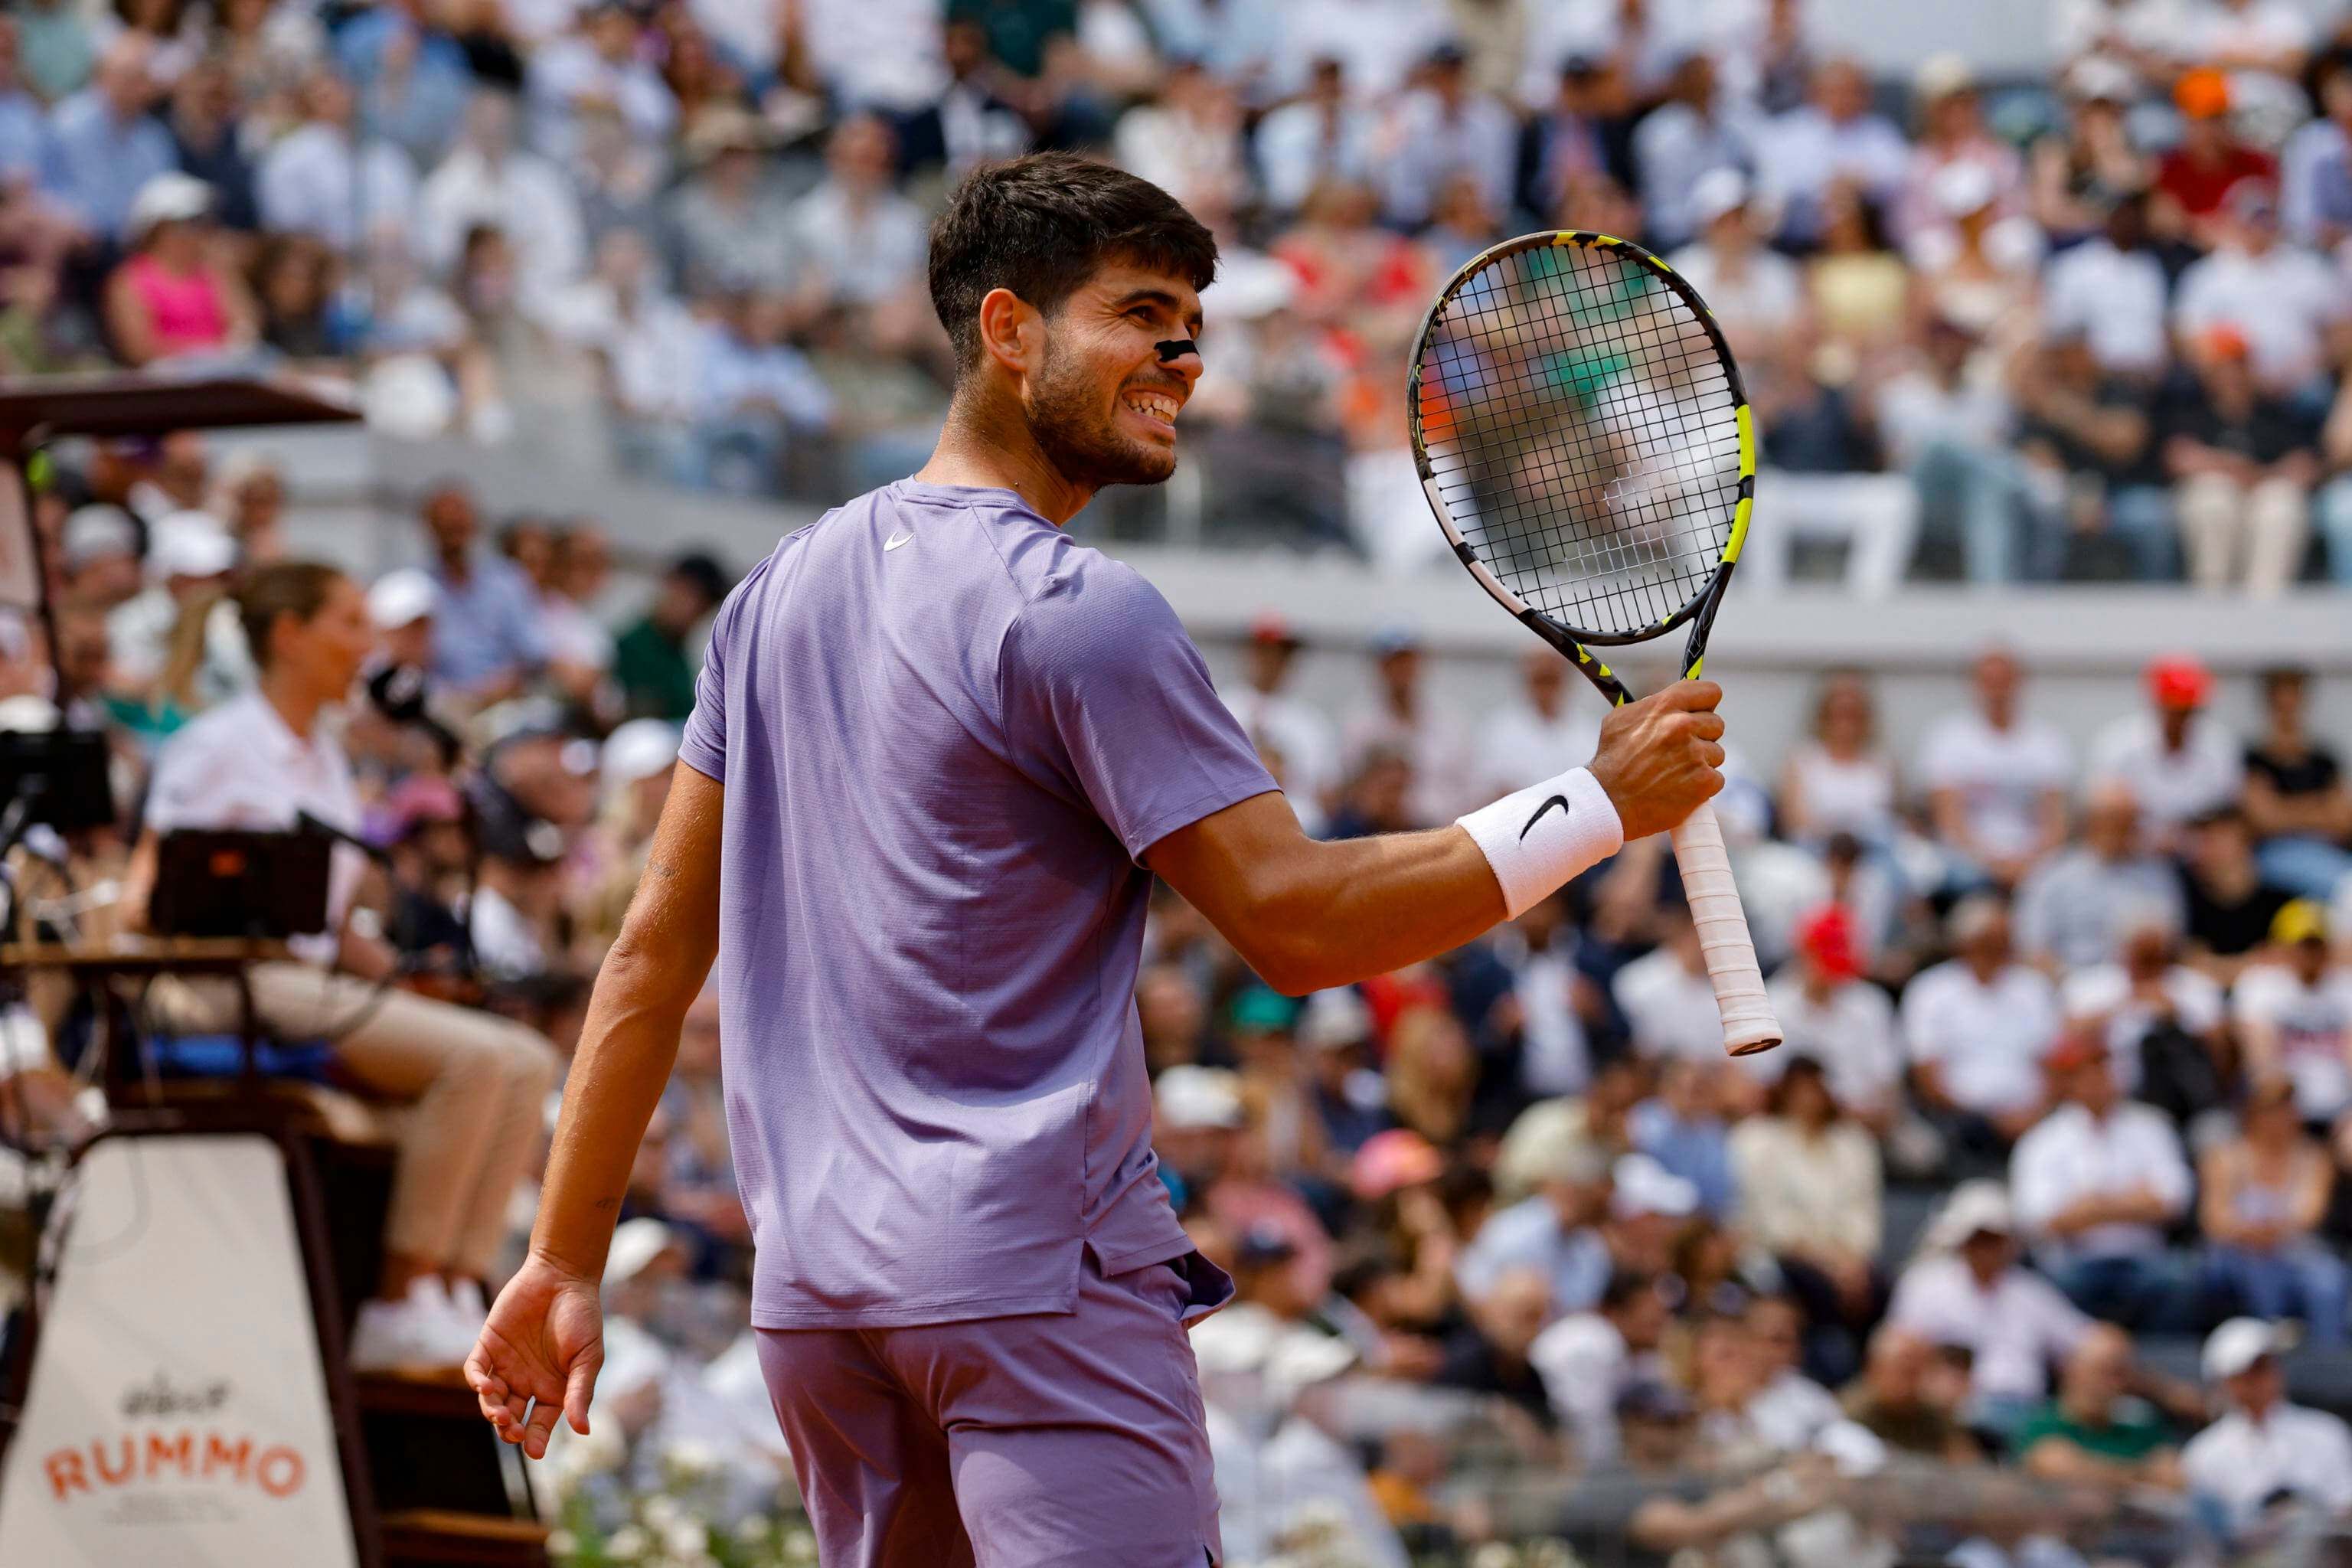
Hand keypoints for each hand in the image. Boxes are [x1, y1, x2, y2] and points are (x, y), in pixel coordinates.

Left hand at [465, 1253, 605, 1459]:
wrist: (563, 1275)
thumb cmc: (583, 1316)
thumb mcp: (588, 1357)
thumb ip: (581, 1391)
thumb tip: (583, 1431)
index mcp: (553, 1389)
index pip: (540, 1424)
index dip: (535, 1440)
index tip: (534, 1451)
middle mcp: (527, 1382)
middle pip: (512, 1417)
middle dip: (509, 1429)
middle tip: (513, 1430)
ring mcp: (507, 1365)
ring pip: (491, 1399)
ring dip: (492, 1410)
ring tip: (499, 1412)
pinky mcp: (489, 1345)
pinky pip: (476, 1370)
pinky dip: (476, 1381)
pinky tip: (484, 1387)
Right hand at [1586, 681, 1725, 840]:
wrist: (1608, 802)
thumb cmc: (1611, 761)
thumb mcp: (1620, 720)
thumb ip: (1651, 706)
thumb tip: (1673, 702)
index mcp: (1665, 705)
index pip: (1710, 692)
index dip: (1705, 705)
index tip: (1700, 714)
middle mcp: (1683, 726)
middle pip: (1716, 724)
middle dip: (1702, 736)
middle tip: (1680, 750)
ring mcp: (1695, 754)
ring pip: (1716, 753)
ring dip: (1701, 763)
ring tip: (1675, 773)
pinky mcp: (1704, 782)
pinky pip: (1717, 778)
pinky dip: (1702, 786)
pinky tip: (1681, 788)